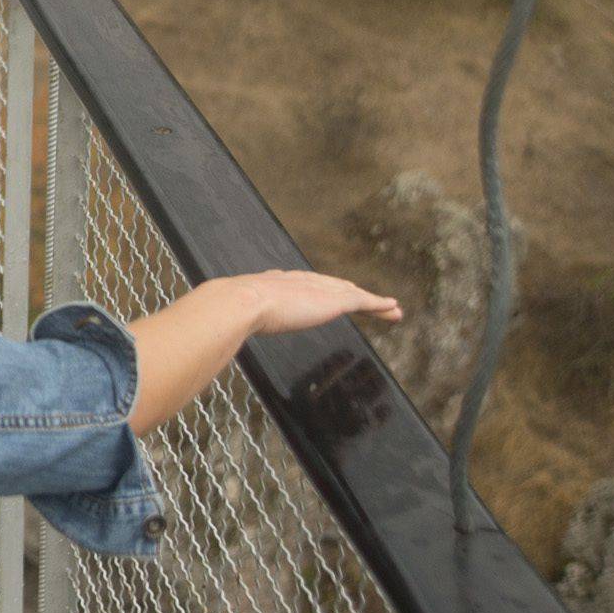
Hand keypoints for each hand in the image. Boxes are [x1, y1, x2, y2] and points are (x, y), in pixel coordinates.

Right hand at [228, 271, 402, 336]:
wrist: (242, 302)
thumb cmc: (233, 311)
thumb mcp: (237, 313)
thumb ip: (237, 319)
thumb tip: (219, 330)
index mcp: (279, 284)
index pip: (307, 284)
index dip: (323, 290)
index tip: (331, 294)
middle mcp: (302, 281)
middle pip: (335, 286)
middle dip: (352, 293)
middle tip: (369, 301)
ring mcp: (318, 290)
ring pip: (354, 294)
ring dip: (373, 301)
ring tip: (391, 309)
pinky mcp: (333, 300)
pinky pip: (363, 302)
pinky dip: (379, 305)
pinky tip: (393, 309)